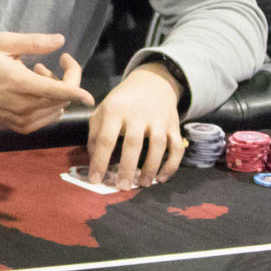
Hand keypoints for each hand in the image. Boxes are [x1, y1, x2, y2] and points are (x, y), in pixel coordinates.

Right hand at [0, 32, 96, 133]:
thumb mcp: (2, 43)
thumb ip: (33, 42)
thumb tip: (60, 41)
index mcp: (19, 83)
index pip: (59, 91)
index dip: (79, 91)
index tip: (90, 95)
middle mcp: (23, 106)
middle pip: (63, 97)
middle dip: (65, 78)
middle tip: (44, 65)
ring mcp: (22, 120)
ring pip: (58, 107)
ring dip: (56, 91)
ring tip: (35, 76)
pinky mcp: (21, 128)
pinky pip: (48, 117)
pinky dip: (49, 103)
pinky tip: (32, 92)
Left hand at [83, 62, 184, 189]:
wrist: (152, 82)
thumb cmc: (122, 102)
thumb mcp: (103, 110)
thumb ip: (94, 133)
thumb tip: (93, 160)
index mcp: (115, 110)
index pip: (106, 139)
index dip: (99, 161)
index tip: (95, 179)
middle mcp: (138, 114)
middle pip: (133, 144)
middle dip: (127, 168)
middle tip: (122, 187)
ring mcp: (158, 119)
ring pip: (158, 146)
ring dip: (151, 168)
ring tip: (142, 184)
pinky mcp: (173, 125)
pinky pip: (176, 147)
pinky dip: (171, 165)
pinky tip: (161, 178)